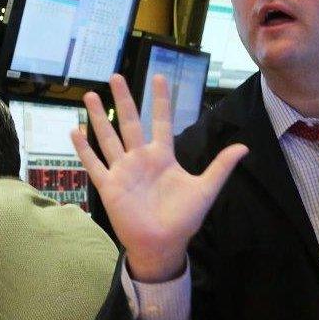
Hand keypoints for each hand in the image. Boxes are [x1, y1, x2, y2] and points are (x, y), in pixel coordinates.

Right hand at [72, 74, 247, 282]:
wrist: (164, 244)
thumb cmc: (184, 218)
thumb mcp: (205, 189)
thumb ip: (221, 166)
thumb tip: (243, 147)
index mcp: (163, 156)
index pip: (162, 121)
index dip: (161, 100)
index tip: (159, 77)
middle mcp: (141, 158)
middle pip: (131, 122)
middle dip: (124, 99)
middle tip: (116, 75)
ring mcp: (123, 171)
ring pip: (108, 138)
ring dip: (99, 117)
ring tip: (89, 94)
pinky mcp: (109, 186)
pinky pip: (94, 164)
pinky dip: (84, 149)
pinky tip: (74, 131)